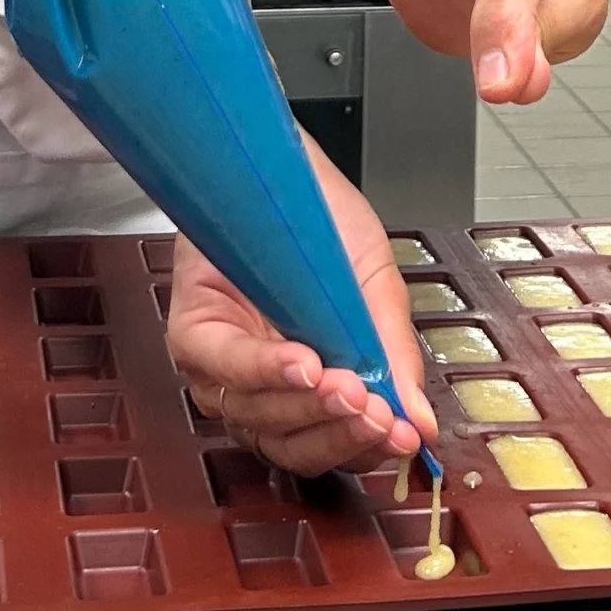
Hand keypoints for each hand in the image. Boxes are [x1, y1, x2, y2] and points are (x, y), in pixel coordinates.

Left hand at [165, 138, 437, 476]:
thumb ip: (393, 358)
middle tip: (381, 413)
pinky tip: (307, 363)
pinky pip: (228, 366)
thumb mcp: (375, 288)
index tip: (402, 436)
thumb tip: (419, 424)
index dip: (362, 450)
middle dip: (340, 432)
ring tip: (351, 387)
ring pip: (258, 416)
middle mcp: (253, 387)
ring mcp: (218, 367)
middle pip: (290, 443)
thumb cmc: (323, 222)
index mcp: (301, 385)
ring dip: (309, 405)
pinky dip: (269, 369)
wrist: (282, 159)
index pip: (327, 446)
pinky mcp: (191, 332)